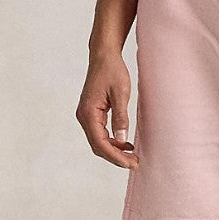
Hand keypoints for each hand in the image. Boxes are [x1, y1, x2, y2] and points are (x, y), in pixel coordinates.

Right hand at [77, 49, 139, 169]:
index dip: (115, 156)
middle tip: (135, 163)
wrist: (104, 55)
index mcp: (88, 113)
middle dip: (115, 157)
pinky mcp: (91, 113)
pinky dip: (112, 141)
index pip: (100, 143)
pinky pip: (100, 133)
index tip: (131, 163)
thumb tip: (122, 140)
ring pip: (98, 141)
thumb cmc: (112, 71)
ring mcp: (86, 115)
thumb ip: (121, 117)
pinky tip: (125, 143)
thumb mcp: (121, 93)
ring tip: (132, 156)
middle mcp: (83, 116)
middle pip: (98, 146)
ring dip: (114, 150)